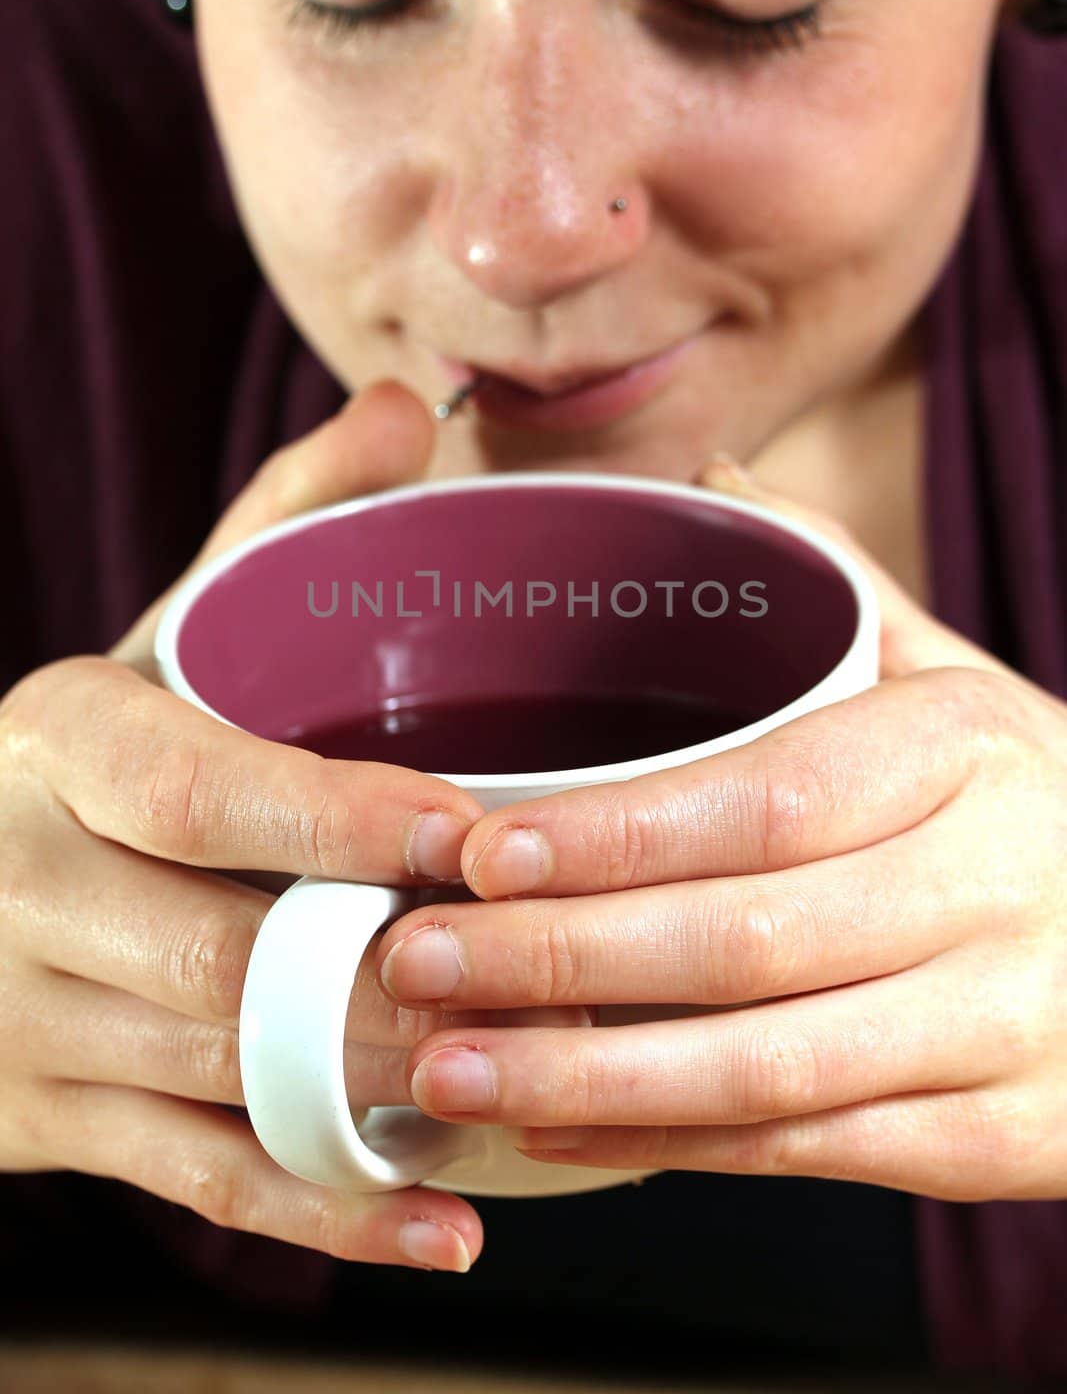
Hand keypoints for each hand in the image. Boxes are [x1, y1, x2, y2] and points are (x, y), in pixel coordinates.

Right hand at [1, 381, 593, 1274]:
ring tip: (532, 1081)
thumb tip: (412, 409)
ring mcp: (32, 1018)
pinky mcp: (57, 1122)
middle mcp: (29, 881)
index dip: (334, 818)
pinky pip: (200, 1181)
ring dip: (378, 1090)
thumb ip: (284, 521)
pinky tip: (445, 1228)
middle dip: (384, 975)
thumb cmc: (100, 754)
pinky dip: (326, 1213)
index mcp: (61, 742)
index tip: (476, 832)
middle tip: (546, 975)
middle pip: (219, 953)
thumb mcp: (162, 629)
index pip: (196, 785)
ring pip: (220, 1075)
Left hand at [373, 457, 1066, 1201]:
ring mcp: (1006, 1024)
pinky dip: (671, 1149)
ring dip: (590, 1078)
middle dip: (562, 959)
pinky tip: (554, 1132)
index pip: (772, 797)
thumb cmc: (1024, 801)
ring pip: (769, 1067)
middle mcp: (992, 887)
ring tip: (451, 1064)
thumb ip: (838, 587)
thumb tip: (714, 479)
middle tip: (416, 959)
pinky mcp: (999, 1138)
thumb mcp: (959, 683)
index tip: (482, 849)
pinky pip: (810, 1151)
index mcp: (964, 749)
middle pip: (749, 938)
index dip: (619, 834)